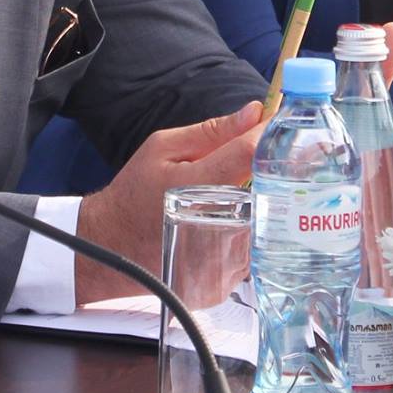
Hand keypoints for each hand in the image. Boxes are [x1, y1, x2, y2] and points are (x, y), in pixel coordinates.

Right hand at [74, 100, 262, 303]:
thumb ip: (211, 131)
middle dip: (269, 174)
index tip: (278, 118)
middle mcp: (215, 224)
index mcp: (198, 185)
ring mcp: (222, 259)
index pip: (249, 153)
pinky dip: (246, 235)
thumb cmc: (135, 193)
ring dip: (259, 207)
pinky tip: (224, 228)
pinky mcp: (226, 281)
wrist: (113, 247)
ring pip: (266, 223)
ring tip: (233, 200)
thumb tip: (254, 112)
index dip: (268, 133)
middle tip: (260, 163)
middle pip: (268, 191)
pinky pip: (253, 250)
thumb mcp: (161, 148)